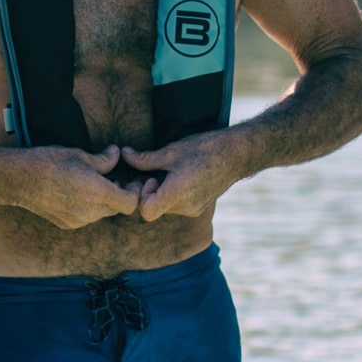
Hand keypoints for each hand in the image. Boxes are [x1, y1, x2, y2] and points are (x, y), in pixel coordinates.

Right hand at [2, 144, 140, 229]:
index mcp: (97, 193)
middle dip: (119, 194)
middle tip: (114, 178)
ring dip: (103, 200)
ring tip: (93, 183)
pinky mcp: (67, 224)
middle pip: (116, 208)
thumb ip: (104, 160)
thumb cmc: (49, 162)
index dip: (134, 193)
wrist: (18, 179)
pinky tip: (77, 192)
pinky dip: (88, 207)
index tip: (130, 181)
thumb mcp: (80, 155)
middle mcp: (90, 212)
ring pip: (101, 213)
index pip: (129, 203)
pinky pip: (87, 217)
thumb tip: (116, 155)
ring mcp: (78, 221)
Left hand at [121, 132, 237, 221]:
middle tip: (159, 171)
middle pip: (155, 208)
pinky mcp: (199, 208)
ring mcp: (194, 210)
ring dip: (164, 191)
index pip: (146, 212)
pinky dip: (175, 194)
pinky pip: (178, 206)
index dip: (143, 195)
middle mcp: (185, 208)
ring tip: (174, 171)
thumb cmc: (205, 149)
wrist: (237, 155)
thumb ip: (145, 159)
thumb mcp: (171, 151)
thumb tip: (124, 154)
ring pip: (166, 207)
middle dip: (152, 191)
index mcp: (177, 194)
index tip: (151, 178)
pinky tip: (184, 175)